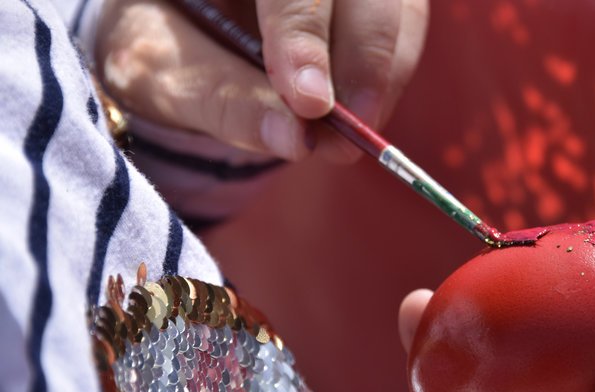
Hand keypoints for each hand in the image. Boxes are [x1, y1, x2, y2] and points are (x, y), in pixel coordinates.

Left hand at [94, 0, 427, 160]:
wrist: (169, 27)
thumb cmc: (155, 42)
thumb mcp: (159, 71)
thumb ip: (221, 100)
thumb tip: (296, 140)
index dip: (303, 34)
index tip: (311, 103)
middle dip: (363, 60)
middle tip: (344, 138)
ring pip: (397, 2)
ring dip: (383, 72)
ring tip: (350, 135)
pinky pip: (404, 18)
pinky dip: (390, 70)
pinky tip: (360, 109)